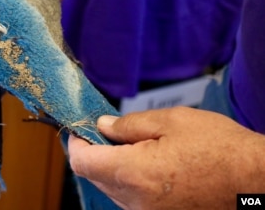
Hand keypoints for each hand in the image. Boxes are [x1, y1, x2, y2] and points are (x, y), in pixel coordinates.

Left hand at [68, 107, 264, 209]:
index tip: (80, 129)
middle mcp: (136, 202)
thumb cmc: (220, 148)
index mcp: (133, 173)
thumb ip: (128, 124)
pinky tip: (149, 166)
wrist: (257, 182)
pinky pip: (131, 201)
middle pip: (94, 177)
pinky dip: (130, 182)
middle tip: (107, 132)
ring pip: (112, 190)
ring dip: (113, 168)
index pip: (82, 163)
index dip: (76, 143)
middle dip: (95, 153)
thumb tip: (102, 126)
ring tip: (135, 147)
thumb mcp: (171, 121)